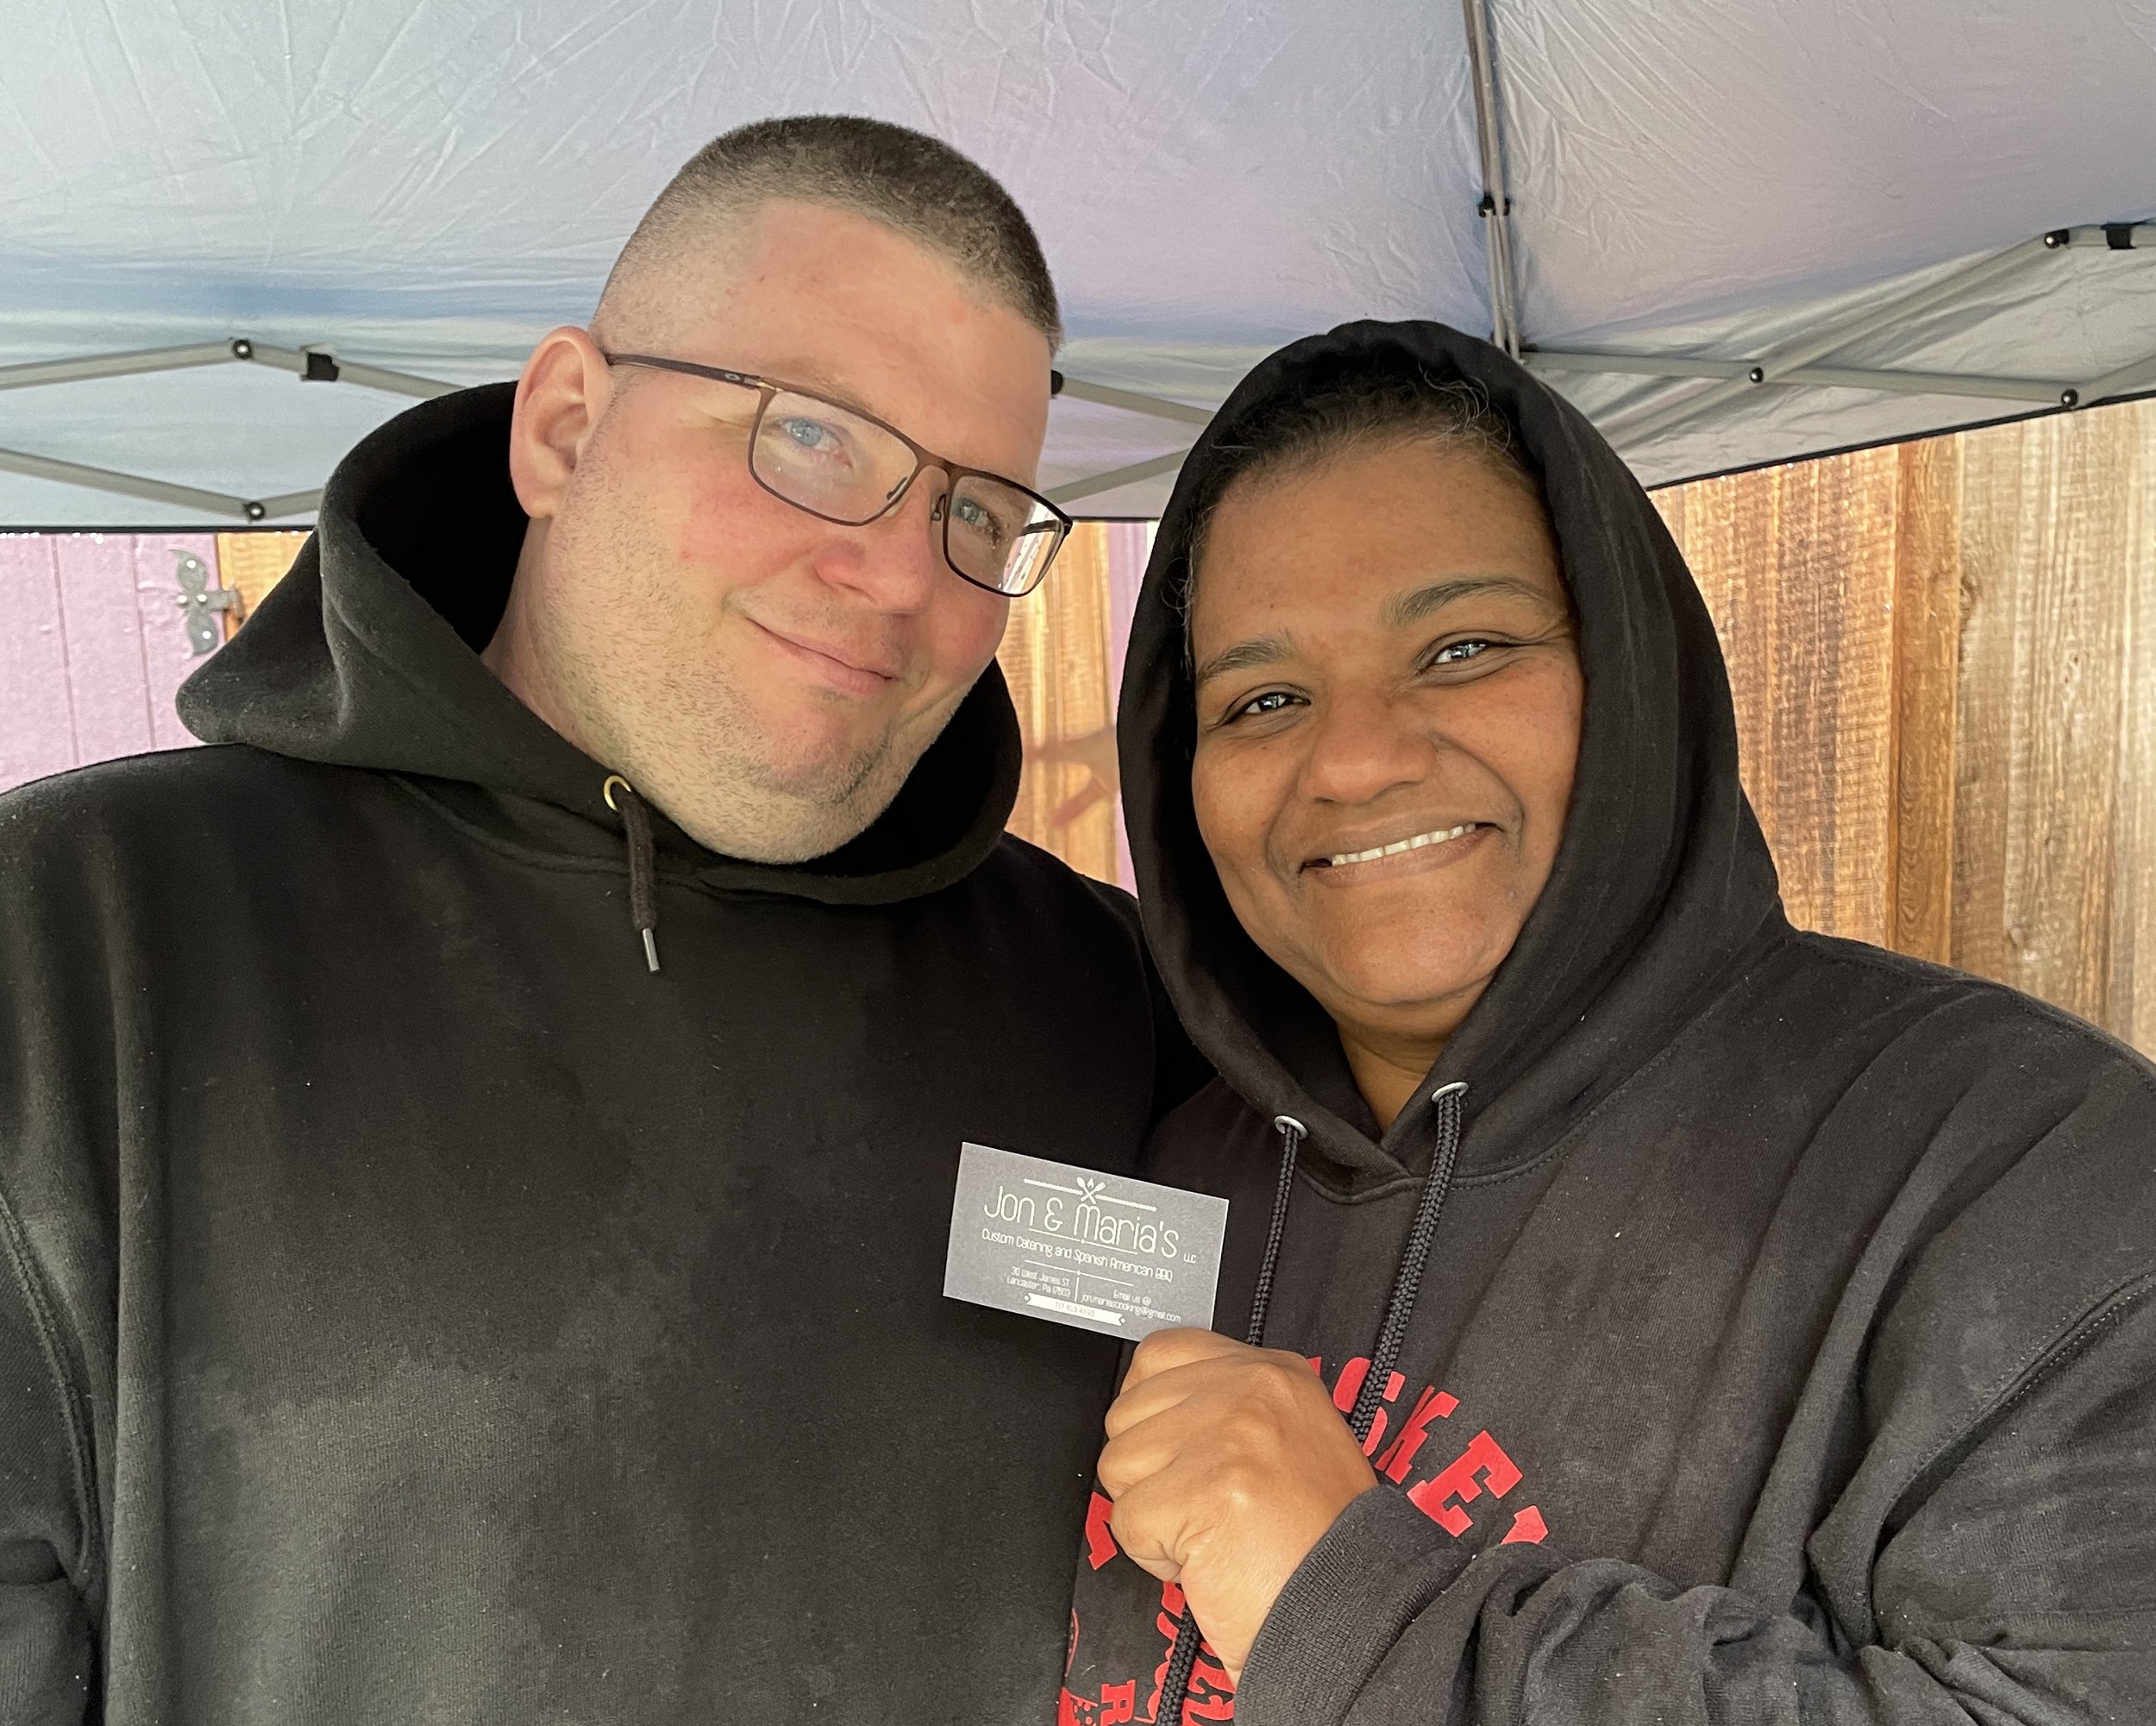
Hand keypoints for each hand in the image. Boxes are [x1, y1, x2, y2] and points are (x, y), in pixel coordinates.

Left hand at [1097, 1328, 1377, 1682]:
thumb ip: (1230, 1410)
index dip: (1151, 1413)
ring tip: (1211, 1534)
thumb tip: (1160, 1409)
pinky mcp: (1203, 1490)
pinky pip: (1127, 1520)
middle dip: (1150, 1471)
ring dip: (1152, 1514)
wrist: (1358, 1611)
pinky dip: (1155, 1556)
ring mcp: (1228, 1435)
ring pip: (1119, 1463)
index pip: (1161, 1355)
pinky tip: (1208, 1559)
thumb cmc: (1320, 1544)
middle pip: (1128, 1412)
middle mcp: (1252, 1390)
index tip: (1172, 1452)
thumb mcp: (1294, 1440)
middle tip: (1203, 1506)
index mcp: (1274, 1374)